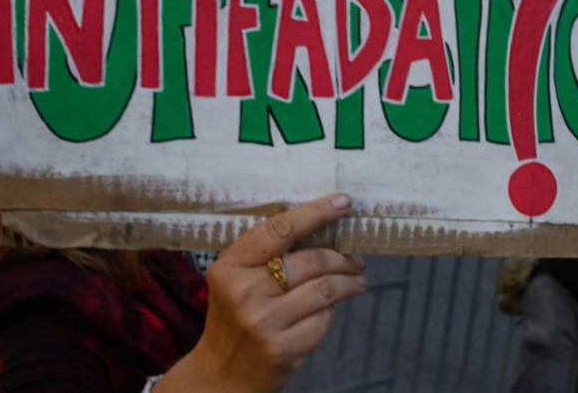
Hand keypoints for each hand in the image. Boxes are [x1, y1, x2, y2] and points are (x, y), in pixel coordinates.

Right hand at [160, 194, 366, 392]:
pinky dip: (331, 311)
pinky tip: (330, 310)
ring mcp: (263, 323)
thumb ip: (266, 256)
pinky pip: (323, 320)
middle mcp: (244, 293)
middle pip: (311, 261)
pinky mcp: (282, 349)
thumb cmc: (234, 318)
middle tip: (356, 259)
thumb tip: (322, 228)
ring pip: (325, 290)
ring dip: (348, 282)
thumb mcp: (235, 280)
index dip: (316, 213)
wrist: (221, 375)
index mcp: (229, 266)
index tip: (343, 203)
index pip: (280, 230)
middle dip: (341, 257)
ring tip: (357, 280)